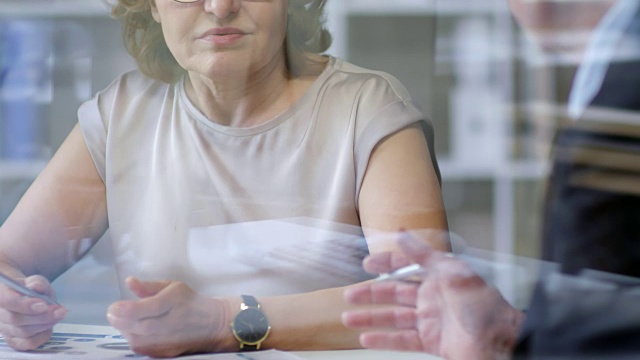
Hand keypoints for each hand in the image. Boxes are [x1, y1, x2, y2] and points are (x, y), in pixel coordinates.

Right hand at [0, 275, 65, 350]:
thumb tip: (36, 287)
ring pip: (24, 332)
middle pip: (16, 319)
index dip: (25, 305)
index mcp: (0, 294)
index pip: (8, 301)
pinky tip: (50, 326)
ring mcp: (4, 329)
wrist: (25, 298)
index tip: (43, 305)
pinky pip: (27, 343)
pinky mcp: (13, 340)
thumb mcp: (36, 281)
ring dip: (45, 324)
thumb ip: (37, 283)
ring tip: (58, 315)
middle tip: (60, 311)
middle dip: (41, 316)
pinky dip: (42, 336)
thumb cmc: (30, 288)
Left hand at [107, 277, 232, 357]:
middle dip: (121, 321)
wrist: (212, 323)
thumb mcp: (172, 286)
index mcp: (175, 300)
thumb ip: (148, 286)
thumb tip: (129, 281)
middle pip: (142, 326)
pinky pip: (145, 349)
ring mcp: (172, 340)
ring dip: (125, 331)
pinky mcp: (169, 352)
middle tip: (111, 313)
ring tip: (120, 321)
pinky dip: (134, 341)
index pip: (148, 308)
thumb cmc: (188, 301)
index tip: (113, 306)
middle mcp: (174, 322)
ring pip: (141, 340)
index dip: (127, 309)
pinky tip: (131, 332)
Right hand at [342, 232, 523, 359]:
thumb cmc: (485, 306)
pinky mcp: (432, 342)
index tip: (366, 264)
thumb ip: (425, 254)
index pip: (406, 267)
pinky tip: (366, 339)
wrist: (502, 342)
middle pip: (394, 294)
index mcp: (439, 277)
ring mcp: (431, 321)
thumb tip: (403, 232)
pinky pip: (402, 340)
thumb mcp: (454, 273)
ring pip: (393, 318)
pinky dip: (384, 339)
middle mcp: (433, 298)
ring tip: (348, 318)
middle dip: (371, 294)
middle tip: (350, 295)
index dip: (386, 264)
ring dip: (371, 318)